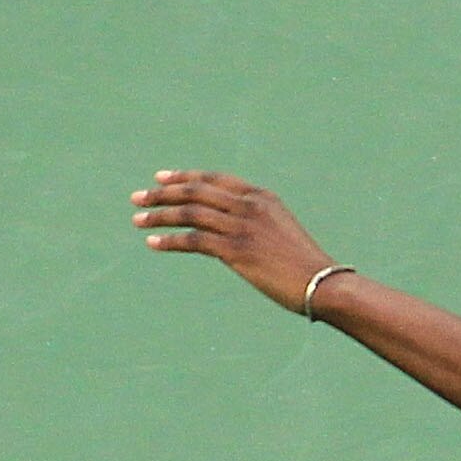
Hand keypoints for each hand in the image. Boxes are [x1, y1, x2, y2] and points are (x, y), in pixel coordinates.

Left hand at [130, 169, 339, 313]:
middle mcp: (249, 205)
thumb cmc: (305, 267)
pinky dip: (170, 240)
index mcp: (261, 196)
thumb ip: (255, 225)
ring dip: (159, 214)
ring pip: (190, 213)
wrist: (323, 284)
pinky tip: (152, 242)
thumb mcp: (280, 233)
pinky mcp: (236, 250)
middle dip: (163, 193)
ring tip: (137, 218)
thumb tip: (232, 237)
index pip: (214, 179)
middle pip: (196, 191)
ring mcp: (242, 226)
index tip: (161, 178)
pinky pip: (194, 240)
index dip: (185, 177)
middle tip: (138, 198)